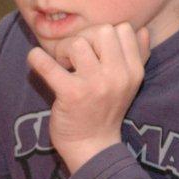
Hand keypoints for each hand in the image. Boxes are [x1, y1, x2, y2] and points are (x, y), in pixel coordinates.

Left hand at [28, 23, 149, 173]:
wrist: (93, 148)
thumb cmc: (107, 112)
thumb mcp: (130, 85)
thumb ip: (139, 56)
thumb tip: (142, 30)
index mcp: (134, 71)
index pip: (123, 29)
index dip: (104, 35)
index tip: (93, 51)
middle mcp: (118, 76)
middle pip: (102, 30)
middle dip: (84, 37)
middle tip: (74, 58)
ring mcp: (95, 85)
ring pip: (78, 42)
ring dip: (64, 49)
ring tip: (62, 66)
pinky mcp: (71, 95)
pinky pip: (49, 66)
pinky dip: (38, 59)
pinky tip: (35, 59)